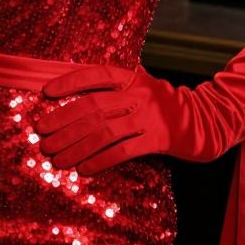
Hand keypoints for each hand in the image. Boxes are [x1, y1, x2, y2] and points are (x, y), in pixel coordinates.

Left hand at [35, 63, 183, 175]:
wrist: (203, 121)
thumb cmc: (162, 104)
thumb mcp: (142, 84)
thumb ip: (116, 84)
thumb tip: (75, 89)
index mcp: (132, 77)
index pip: (95, 75)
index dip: (69, 82)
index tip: (46, 93)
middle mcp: (139, 93)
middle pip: (94, 106)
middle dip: (64, 121)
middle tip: (42, 134)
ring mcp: (149, 116)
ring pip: (104, 131)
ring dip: (75, 146)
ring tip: (55, 157)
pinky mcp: (157, 140)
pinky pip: (123, 151)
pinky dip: (100, 160)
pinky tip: (83, 168)